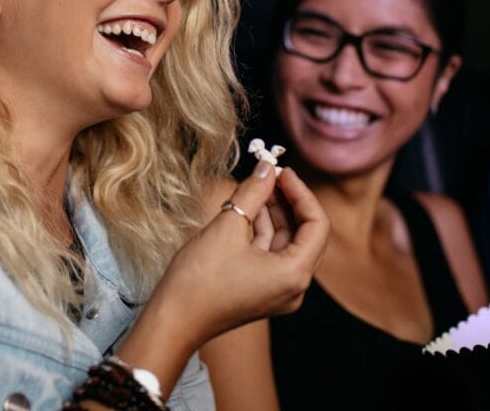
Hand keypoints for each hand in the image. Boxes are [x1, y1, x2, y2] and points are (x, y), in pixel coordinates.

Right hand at [155, 159, 327, 344]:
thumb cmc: (198, 281)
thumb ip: (252, 193)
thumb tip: (266, 167)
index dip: (302, 193)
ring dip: (274, 213)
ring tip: (256, 185)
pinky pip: (270, 254)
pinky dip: (262, 230)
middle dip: (288, 201)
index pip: (317, 225)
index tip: (284, 172)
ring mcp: (278, 291)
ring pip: (285, 242)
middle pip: (304, 234)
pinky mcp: (261, 290)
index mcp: (294, 275)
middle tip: (270, 173)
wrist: (172, 322)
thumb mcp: (227, 227)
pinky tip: (248, 208)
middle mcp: (294, 287)